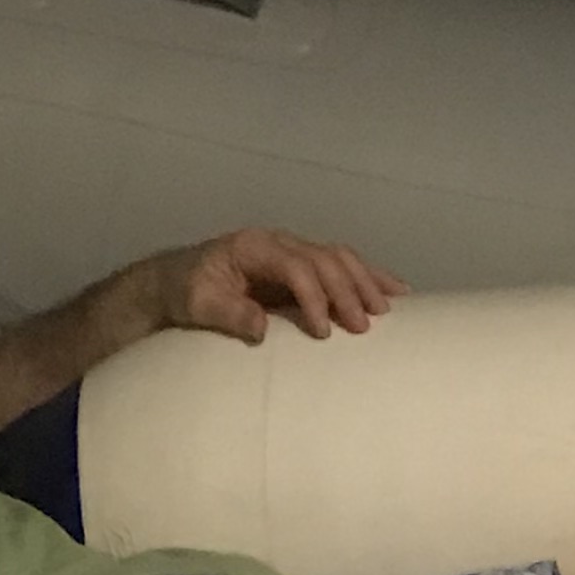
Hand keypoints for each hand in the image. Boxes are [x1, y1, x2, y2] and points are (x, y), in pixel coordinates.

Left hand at [145, 226, 406, 345]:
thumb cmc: (187, 292)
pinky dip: (369, 276)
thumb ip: (227, 314)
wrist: (178, 278)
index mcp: (254, 246)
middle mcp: (279, 241)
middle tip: (363, 327)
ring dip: (366, 282)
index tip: (323, 333)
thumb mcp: (197, 305)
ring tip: (387, 311)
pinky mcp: (302, 263)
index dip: (314, 297)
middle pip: (324, 258)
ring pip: (340, 256)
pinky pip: (342, 263)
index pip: (296, 266)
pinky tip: (396, 291)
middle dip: (347, 291)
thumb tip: (260, 328)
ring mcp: (293, 249)